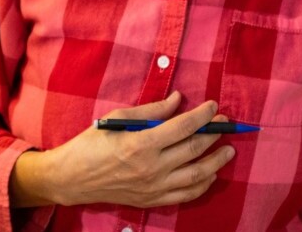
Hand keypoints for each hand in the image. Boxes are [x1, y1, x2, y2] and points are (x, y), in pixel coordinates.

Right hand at [10, 92, 234, 208]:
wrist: (73, 178)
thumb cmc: (91, 143)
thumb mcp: (118, 118)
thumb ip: (151, 110)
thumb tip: (178, 100)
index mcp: (141, 143)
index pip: (183, 127)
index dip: (202, 115)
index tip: (214, 106)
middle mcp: (152, 167)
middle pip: (194, 148)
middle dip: (214, 133)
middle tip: (225, 123)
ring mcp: (154, 187)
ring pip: (198, 174)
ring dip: (217, 161)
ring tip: (228, 149)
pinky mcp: (153, 200)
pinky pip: (187, 194)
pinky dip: (203, 184)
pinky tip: (211, 173)